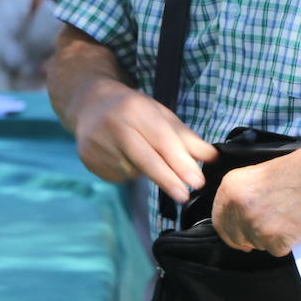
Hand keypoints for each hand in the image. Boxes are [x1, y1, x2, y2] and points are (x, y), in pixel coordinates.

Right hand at [71, 82, 215, 203]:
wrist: (90, 104)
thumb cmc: (134, 110)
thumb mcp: (161, 115)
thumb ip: (186, 138)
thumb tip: (213, 157)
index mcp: (135, 109)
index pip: (161, 140)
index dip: (180, 162)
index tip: (197, 181)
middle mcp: (113, 125)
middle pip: (145, 159)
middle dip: (168, 179)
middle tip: (185, 195)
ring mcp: (97, 144)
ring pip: (133, 170)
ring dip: (146, 172)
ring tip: (138, 150)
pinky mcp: (88, 160)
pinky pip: (118, 175)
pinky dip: (128, 172)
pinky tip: (122, 156)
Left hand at [211, 142, 300, 255]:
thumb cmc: (297, 170)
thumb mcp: (257, 175)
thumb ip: (242, 195)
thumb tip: (237, 218)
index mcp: (230, 188)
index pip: (219, 219)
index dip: (228, 229)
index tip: (235, 235)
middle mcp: (239, 207)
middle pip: (235, 237)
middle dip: (246, 239)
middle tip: (263, 234)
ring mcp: (256, 226)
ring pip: (256, 244)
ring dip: (268, 239)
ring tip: (285, 222)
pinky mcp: (276, 241)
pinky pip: (276, 250)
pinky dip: (286, 243)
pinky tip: (295, 228)